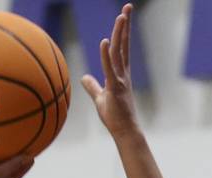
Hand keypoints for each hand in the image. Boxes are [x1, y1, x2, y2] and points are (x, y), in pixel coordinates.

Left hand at [81, 4, 140, 138]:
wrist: (125, 131)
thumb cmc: (114, 117)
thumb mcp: (100, 98)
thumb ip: (92, 86)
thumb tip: (84, 77)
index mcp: (121, 74)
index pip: (122, 48)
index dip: (123, 32)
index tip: (124, 15)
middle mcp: (123, 73)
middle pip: (123, 44)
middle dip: (125, 25)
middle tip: (127, 7)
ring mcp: (120, 79)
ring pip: (119, 52)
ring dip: (119, 34)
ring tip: (121, 17)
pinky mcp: (115, 88)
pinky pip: (110, 68)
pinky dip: (106, 55)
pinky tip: (105, 41)